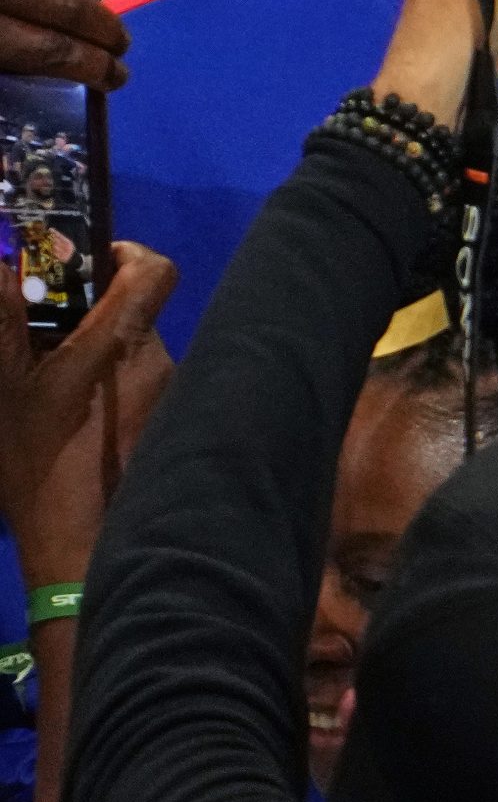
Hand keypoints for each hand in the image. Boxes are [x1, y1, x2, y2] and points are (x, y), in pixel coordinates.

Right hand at [0, 245, 175, 585]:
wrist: (83, 546)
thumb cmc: (39, 465)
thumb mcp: (3, 388)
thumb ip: (2, 322)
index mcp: (121, 343)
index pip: (155, 271)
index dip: (128, 256)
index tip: (95, 263)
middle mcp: (159, 361)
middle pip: (138, 316)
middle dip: (97, 320)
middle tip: (49, 338)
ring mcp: (172, 396)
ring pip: (139, 356)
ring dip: (104, 361)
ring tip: (59, 388)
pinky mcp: (176, 426)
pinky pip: (146, 390)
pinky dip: (117, 392)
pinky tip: (82, 420)